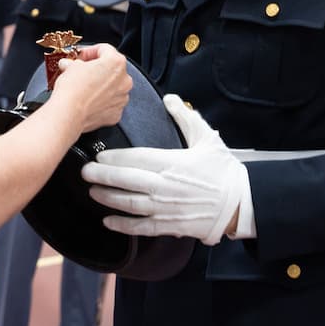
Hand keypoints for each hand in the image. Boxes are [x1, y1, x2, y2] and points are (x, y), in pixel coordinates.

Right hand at [52, 44, 130, 133]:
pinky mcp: (116, 114)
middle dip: (96, 69)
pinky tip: (88, 101)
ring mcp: (122, 98)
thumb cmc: (73, 89)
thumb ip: (74, 63)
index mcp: (116, 63)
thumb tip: (70, 65)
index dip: (89, 51)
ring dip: (100, 86)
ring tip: (83, 88)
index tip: (80, 56)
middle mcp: (124, 80)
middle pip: (111, 69)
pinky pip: (110, 104)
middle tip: (81, 71)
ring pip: (112, 88)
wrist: (69, 114)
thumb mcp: (71, 67)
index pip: (104, 50)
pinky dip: (101, 102)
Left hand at [80, 94, 245, 244]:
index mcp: (172, 163)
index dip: (113, 157)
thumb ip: (185, 116)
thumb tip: (169, 98)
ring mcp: (165, 208)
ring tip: (92, 191)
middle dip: (101, 176)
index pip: (134, 158)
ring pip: (128, 204)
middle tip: (85, 171)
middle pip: (125, 180)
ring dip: (107, 198)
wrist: (239, 203)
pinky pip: (140, 227)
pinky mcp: (169, 225)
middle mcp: (164, 186)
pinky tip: (108, 221)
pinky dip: (122, 225)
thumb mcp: (206, 137)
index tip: (99, 154)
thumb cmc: (223, 170)